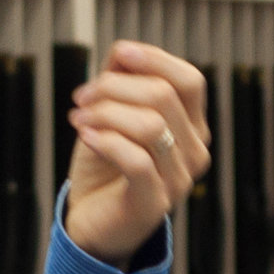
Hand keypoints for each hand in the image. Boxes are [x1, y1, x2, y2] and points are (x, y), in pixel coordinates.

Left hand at [63, 41, 212, 266]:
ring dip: (105, 113)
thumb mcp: (111, 115)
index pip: (189, 80)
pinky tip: (85, 137)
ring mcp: (179, 180)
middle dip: (114, 86)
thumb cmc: (104, 165)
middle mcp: (195, 151)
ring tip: (78, 118)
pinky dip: (105, 141)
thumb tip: (123, 51)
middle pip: (163, 95)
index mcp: (192, 126)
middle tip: (81, 97)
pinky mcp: (154, 203)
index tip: (118, 53)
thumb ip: (121, 81)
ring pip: (149, 125)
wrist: (91, 222)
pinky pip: (136, 160)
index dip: (154, 59)